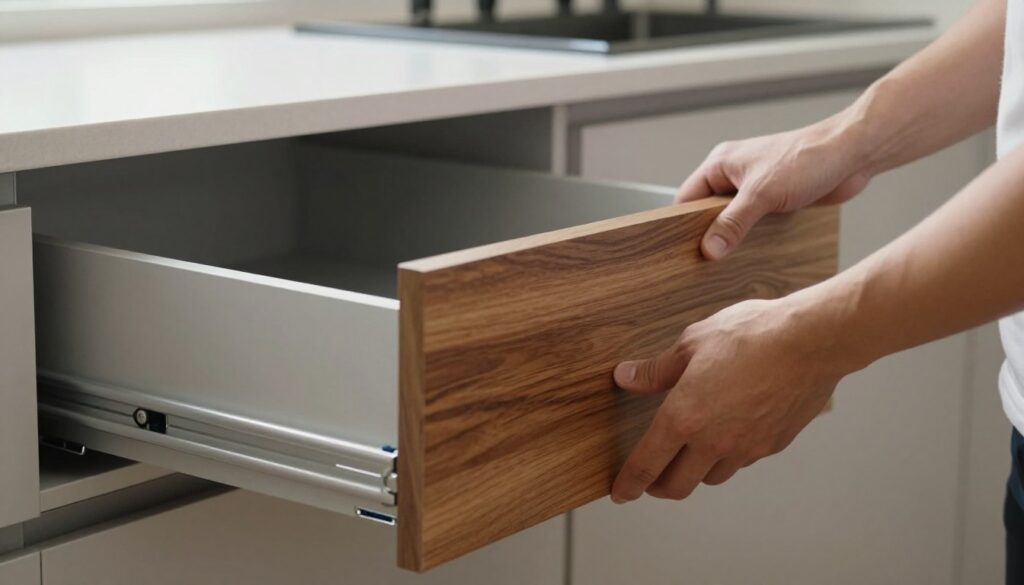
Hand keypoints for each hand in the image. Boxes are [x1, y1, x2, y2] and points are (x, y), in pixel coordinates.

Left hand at [609, 294, 851, 502]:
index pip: (646, 464)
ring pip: (711, 477)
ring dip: (695, 472)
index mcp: (683, 417)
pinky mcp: (772, 445)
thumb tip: (626, 377)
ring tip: (689, 455)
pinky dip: (727, 457)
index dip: (629, 483)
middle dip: (658, 487)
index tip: (620, 492)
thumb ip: (656, 370)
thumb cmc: (751, 335)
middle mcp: (712, 441)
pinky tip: (728, 436)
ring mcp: (745, 447)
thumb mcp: (691, 343)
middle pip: (677, 486)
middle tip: (651, 480)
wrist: (810, 342)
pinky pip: (741, 461)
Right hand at [678, 118, 872, 259]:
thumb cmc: (808, 158)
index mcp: (721, 163)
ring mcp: (754, 187)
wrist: (852, 154)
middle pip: (706, 212)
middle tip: (702, 262)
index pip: (685, 198)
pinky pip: (753, 223)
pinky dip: (751, 237)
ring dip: (733, 238)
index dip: (680, 224)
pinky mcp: (774, 199)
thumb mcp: (762, 194)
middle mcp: (734, 175)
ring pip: (731, 219)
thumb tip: (708, 249)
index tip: (680, 250)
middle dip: (707, 234)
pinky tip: (751, 255)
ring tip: (726, 263)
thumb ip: (733, 223)